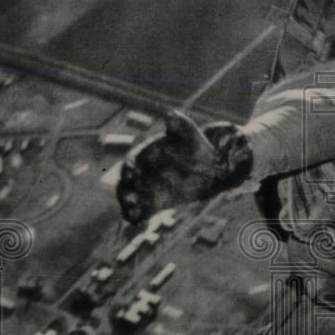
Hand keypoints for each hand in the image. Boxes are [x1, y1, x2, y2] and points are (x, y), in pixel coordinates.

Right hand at [116, 111, 250, 223]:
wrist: (209, 167)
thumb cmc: (196, 146)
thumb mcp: (188, 134)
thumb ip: (178, 125)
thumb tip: (170, 114)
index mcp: (144, 154)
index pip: (131, 161)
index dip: (129, 167)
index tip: (131, 173)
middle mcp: (141, 172)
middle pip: (126, 182)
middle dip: (124, 190)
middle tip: (129, 197)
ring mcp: (147, 188)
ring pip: (130, 198)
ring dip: (127, 204)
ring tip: (132, 209)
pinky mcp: (155, 203)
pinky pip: (141, 211)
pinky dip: (136, 215)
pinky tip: (136, 220)